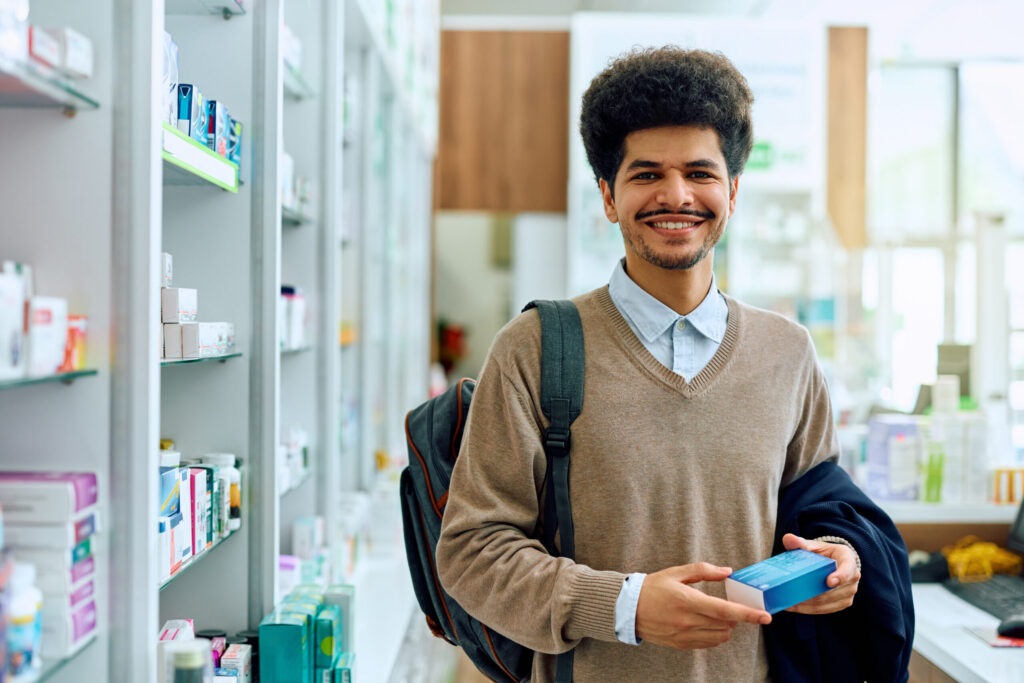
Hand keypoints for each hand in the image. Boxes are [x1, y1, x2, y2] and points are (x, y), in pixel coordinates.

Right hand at [635, 562, 771, 649]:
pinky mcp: (681, 644)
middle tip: (730, 606)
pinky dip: (713, 635)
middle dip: (735, 618)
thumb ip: (704, 570)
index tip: (765, 617)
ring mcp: (684, 635)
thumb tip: (728, 571)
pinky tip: (706, 623)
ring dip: (725, 627)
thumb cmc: (653, 587)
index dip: (748, 614)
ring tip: (716, 615)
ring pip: (719, 637)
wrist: (628, 608)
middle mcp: (688, 621)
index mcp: (688, 601)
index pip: (725, 611)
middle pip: (726, 626)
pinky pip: (707, 643)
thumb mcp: (677, 572)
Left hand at [781, 533, 859, 614]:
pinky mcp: (843, 602)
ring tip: (790, 602)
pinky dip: (810, 609)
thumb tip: (787, 538)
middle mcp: (853, 577)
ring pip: (828, 602)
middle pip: (834, 590)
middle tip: (794, 595)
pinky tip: (794, 607)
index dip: (840, 577)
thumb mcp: (814, 546)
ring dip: (809, 604)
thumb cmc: (824, 553)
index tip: (829, 581)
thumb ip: (801, 543)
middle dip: (814, 594)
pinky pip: (826, 609)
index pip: (847, 569)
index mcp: (848, 559)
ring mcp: (850, 592)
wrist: (833, 562)